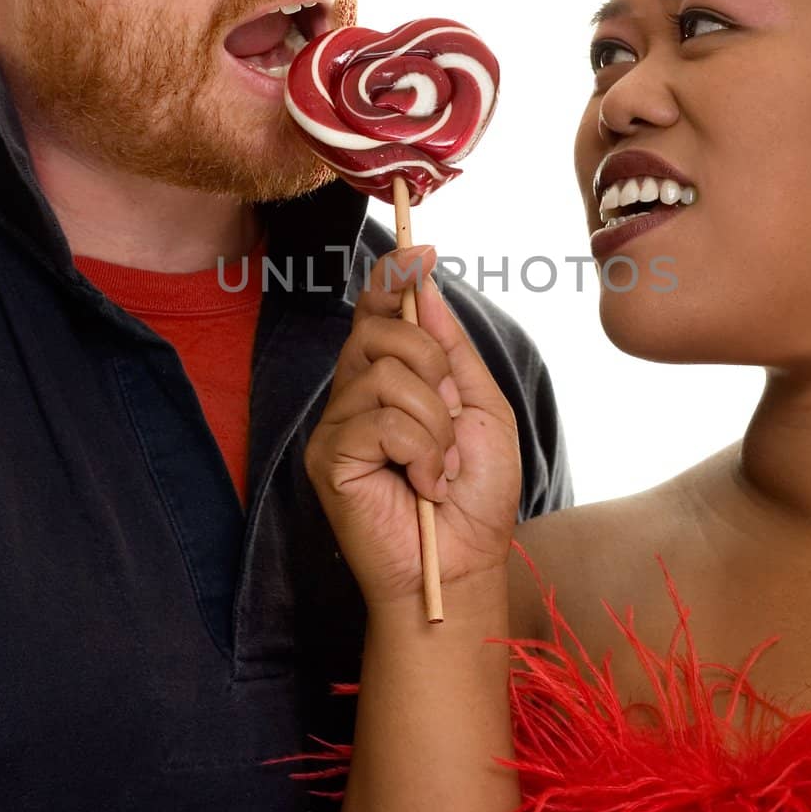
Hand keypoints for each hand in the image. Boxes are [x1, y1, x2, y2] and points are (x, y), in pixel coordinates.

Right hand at [305, 246, 520, 612]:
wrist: (466, 563)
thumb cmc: (476, 497)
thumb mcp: (481, 409)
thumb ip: (451, 349)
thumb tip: (425, 281)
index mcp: (391, 379)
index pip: (377, 312)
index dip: (393, 278)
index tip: (422, 248)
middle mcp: (356, 394)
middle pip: (381, 330)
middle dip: (433, 367)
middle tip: (451, 420)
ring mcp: (337, 424)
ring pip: (385, 373)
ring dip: (434, 422)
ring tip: (439, 466)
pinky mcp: (328, 457)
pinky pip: (379, 418)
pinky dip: (419, 449)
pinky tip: (422, 484)